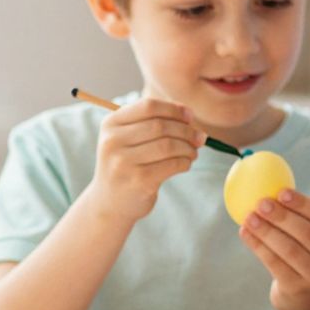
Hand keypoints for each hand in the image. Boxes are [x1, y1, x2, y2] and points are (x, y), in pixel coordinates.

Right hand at [85, 97, 205, 222]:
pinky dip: (185, 162)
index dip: (174, 109)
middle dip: (186, 130)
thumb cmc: (127, 164)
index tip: (190, 116)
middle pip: (161, 125)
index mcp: (111, 124)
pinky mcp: (138, 181)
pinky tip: (186, 164)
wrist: (110, 203)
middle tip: (199, 137)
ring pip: (168, 145)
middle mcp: (113, 141)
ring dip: (188, 147)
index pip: (148, 106)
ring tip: (193, 152)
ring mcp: (123, 162)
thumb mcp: (129, 138)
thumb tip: (189, 115)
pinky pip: (172, 165)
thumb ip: (155, 122)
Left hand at [240, 189, 309, 309]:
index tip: (281, 192)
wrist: (308, 302)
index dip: (302, 203)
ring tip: (249, 217)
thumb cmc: (305, 259)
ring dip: (266, 231)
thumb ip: (298, 219)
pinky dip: (258, 246)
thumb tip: (270, 189)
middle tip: (261, 203)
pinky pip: (274, 263)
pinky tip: (245, 233)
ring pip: (288, 249)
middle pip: (305, 232)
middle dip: (281, 215)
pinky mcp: (297, 288)